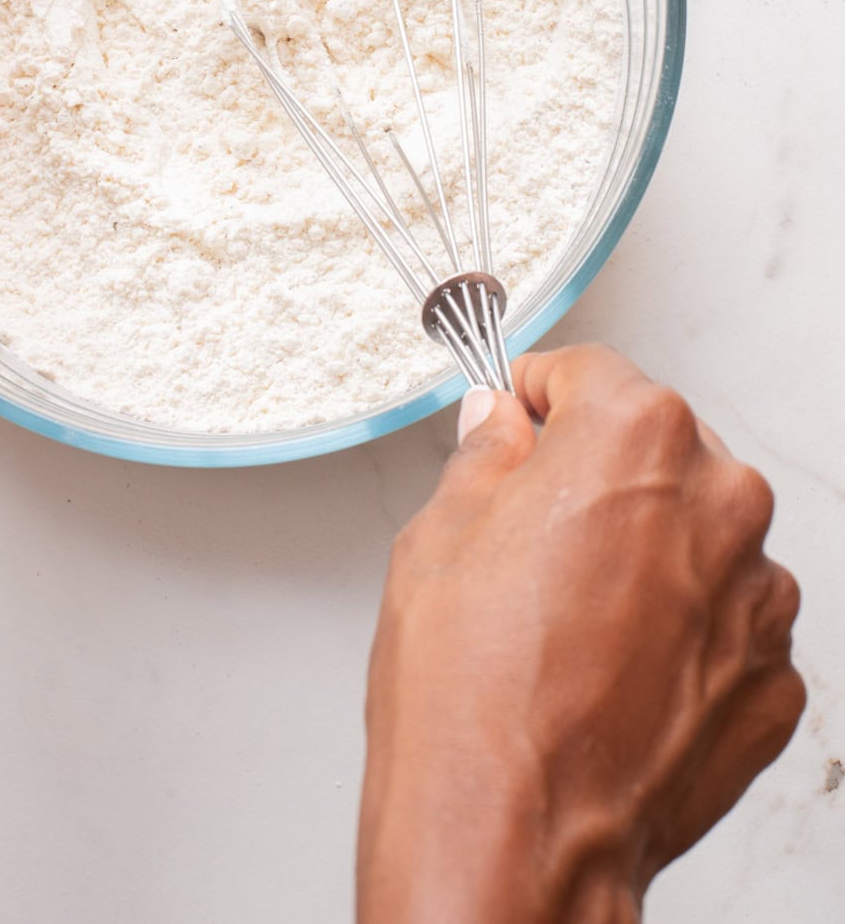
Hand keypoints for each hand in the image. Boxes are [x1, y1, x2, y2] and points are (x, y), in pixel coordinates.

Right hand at [358, 346, 804, 922]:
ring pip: (698, 536)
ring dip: (648, 554)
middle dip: (599, 474)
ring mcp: (759, 596)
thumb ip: (487, 457)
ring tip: (570, 621)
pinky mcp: (773, 678)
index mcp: (636, 437)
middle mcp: (720, 500)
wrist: (515, 839)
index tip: (519, 417)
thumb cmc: (470, 696)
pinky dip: (679, 635)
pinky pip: (724, 623)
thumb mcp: (438, 534)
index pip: (591, 371)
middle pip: (658, 448)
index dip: (539, 393)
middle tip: (532, 532)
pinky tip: (612, 673)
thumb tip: (504, 430)